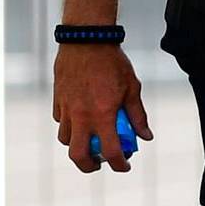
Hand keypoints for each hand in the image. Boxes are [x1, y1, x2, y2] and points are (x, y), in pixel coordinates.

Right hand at [52, 44, 151, 174]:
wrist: (86, 40)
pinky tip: (80, 119)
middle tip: (99, 163)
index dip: (120, 164)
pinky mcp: (58, 100)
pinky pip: (61, 121)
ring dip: (78, 144)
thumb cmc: (112, 62)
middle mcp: (82, 116)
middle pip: (78, 155)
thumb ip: (137, 115)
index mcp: (103, 114)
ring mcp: (67, 109)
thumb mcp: (132, 88)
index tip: (125, 165)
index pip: (111, 152)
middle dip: (89, 165)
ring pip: (66, 139)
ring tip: (89, 140)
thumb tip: (145, 136)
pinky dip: (70, 126)